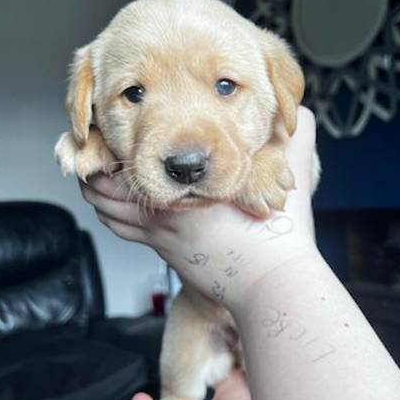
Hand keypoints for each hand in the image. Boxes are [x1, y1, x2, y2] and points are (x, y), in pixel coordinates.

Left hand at [80, 106, 317, 313]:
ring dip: (98, 191)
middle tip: (97, 148)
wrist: (272, 285)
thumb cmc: (279, 235)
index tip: (114, 128)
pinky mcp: (166, 252)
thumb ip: (296, 136)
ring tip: (97, 173)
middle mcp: (165, 208)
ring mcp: (161, 234)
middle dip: (99, 163)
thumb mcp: (290, 172)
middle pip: (109, 183)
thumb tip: (302, 113)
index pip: (134, 156)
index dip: (117, 141)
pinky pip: (123, 230)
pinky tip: (112, 207)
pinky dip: (109, 215)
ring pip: (109, 209)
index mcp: (187, 185)